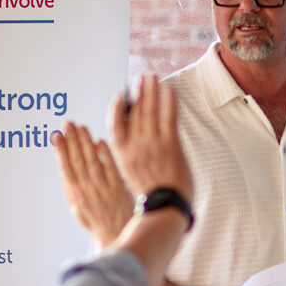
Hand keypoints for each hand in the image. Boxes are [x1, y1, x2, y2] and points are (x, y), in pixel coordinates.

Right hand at [53, 121, 135, 244]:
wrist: (116, 237)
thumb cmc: (97, 221)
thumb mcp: (79, 208)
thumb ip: (73, 187)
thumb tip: (66, 165)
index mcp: (75, 196)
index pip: (66, 169)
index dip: (61, 151)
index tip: (57, 135)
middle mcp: (87, 192)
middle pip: (77, 162)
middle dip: (72, 141)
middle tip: (68, 124)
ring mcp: (103, 190)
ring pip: (92, 162)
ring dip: (85, 143)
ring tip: (81, 128)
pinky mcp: (118, 190)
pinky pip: (110, 169)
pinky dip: (105, 155)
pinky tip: (100, 142)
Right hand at [112, 74, 194, 205]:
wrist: (163, 208)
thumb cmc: (150, 197)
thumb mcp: (131, 176)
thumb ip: (131, 158)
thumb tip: (132, 146)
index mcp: (122, 154)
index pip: (115, 124)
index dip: (116, 107)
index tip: (119, 96)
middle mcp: (135, 145)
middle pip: (134, 112)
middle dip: (137, 93)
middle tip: (139, 78)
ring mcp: (152, 143)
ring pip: (150, 110)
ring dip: (151, 91)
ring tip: (151, 77)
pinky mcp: (170, 144)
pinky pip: (168, 117)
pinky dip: (168, 102)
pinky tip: (170, 90)